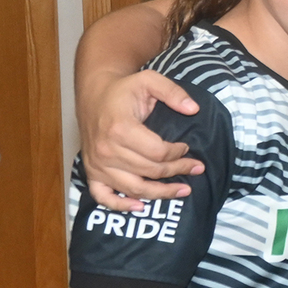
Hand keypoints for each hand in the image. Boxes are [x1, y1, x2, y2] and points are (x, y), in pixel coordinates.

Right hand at [83, 70, 200, 211]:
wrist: (94, 94)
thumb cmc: (124, 89)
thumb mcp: (149, 80)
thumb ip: (173, 92)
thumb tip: (194, 109)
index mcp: (120, 129)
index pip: (158, 152)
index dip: (178, 153)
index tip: (187, 148)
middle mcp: (107, 150)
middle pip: (150, 171)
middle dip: (177, 171)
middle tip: (196, 168)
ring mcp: (97, 164)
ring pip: (134, 188)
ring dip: (161, 193)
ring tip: (183, 191)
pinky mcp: (91, 172)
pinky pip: (103, 196)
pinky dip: (120, 205)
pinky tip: (140, 207)